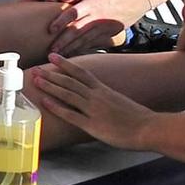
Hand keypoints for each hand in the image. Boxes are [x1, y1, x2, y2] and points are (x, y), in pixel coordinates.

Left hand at [26, 56, 155, 149]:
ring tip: (36, 80)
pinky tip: (45, 102)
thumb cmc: (138, 117)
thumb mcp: (120, 101)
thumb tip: (97, 96)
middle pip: (70, 82)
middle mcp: (96, 96)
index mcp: (104, 90)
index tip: (53, 56)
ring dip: (50, 86)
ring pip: (67, 94)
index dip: (65, 64)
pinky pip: (71, 114)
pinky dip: (57, 107)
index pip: (81, 73)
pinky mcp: (92, 125)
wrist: (148, 128)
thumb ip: (106, 97)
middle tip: (35, 68)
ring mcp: (93, 110)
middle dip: (51, 74)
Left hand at [47, 0, 151, 56]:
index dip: (61, 22)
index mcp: (93, 3)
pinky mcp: (112, 32)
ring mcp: (106, 26)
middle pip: (77, 31)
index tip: (50, 30)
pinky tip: (76, 53)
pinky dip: (85, 48)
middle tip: (51, 51)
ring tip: (60, 56)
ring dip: (72, 48)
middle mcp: (98, 16)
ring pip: (86, 40)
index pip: (73, 13)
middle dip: (63, 42)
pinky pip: (96, 42)